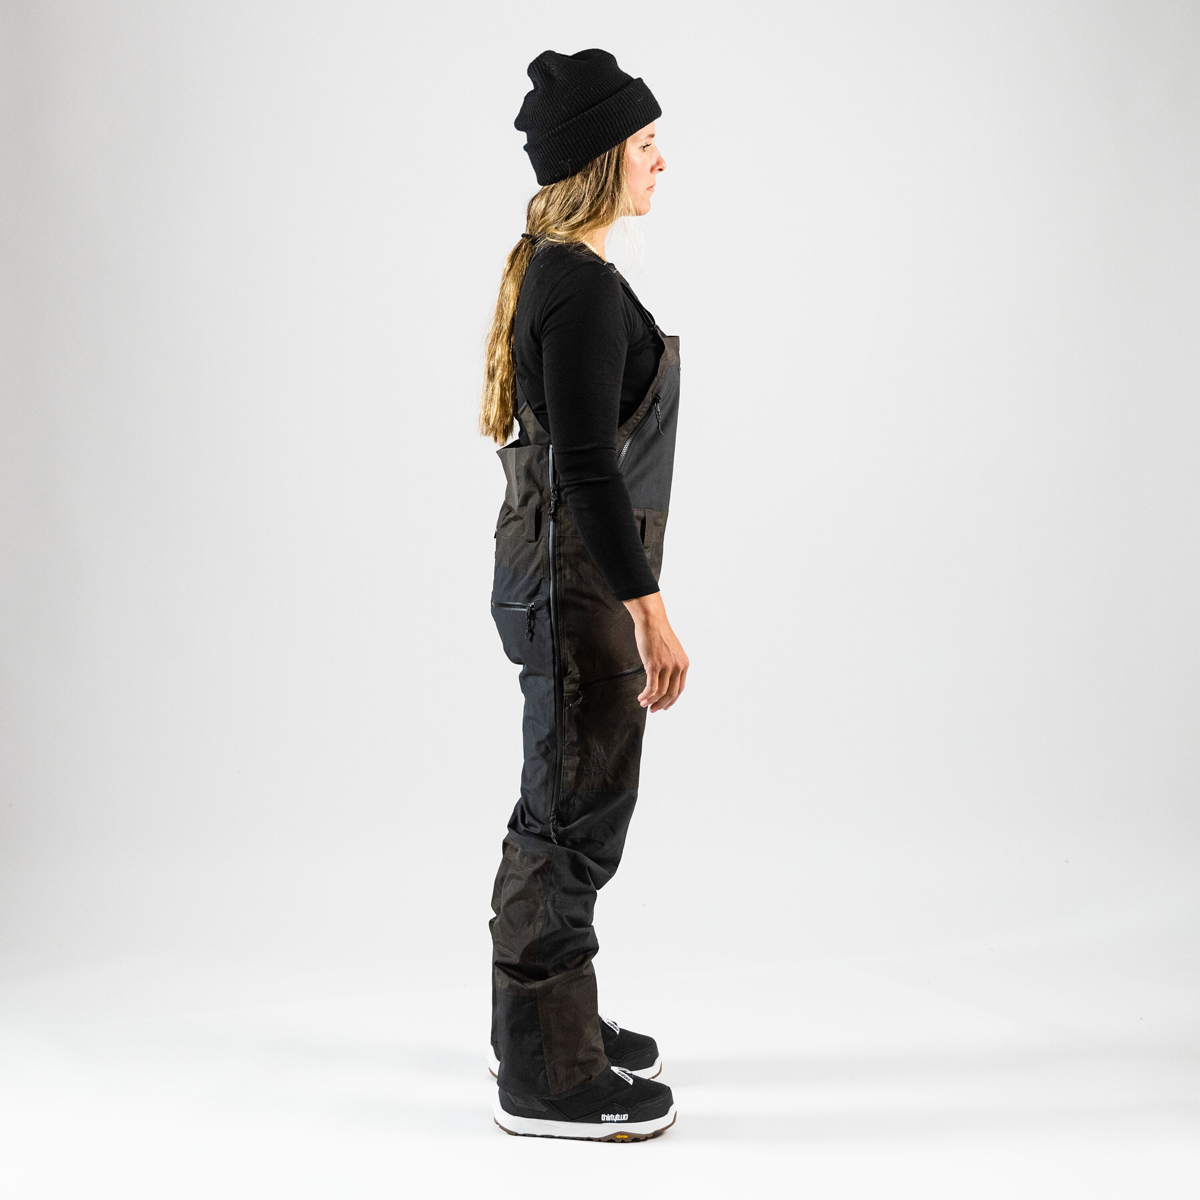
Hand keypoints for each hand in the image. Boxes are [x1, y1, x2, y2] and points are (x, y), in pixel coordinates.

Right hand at [621, 591, 688, 711]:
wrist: (652, 621)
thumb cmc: (658, 633)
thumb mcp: (671, 651)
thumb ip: (671, 664)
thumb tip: (663, 677)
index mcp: (684, 664)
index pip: (680, 689)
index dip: (671, 701)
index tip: (664, 706)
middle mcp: (678, 667)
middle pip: (671, 694)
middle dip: (661, 705)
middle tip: (653, 710)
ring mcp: (666, 667)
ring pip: (660, 693)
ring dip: (651, 701)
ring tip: (643, 703)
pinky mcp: (654, 665)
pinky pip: (651, 687)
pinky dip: (646, 695)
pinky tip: (641, 697)